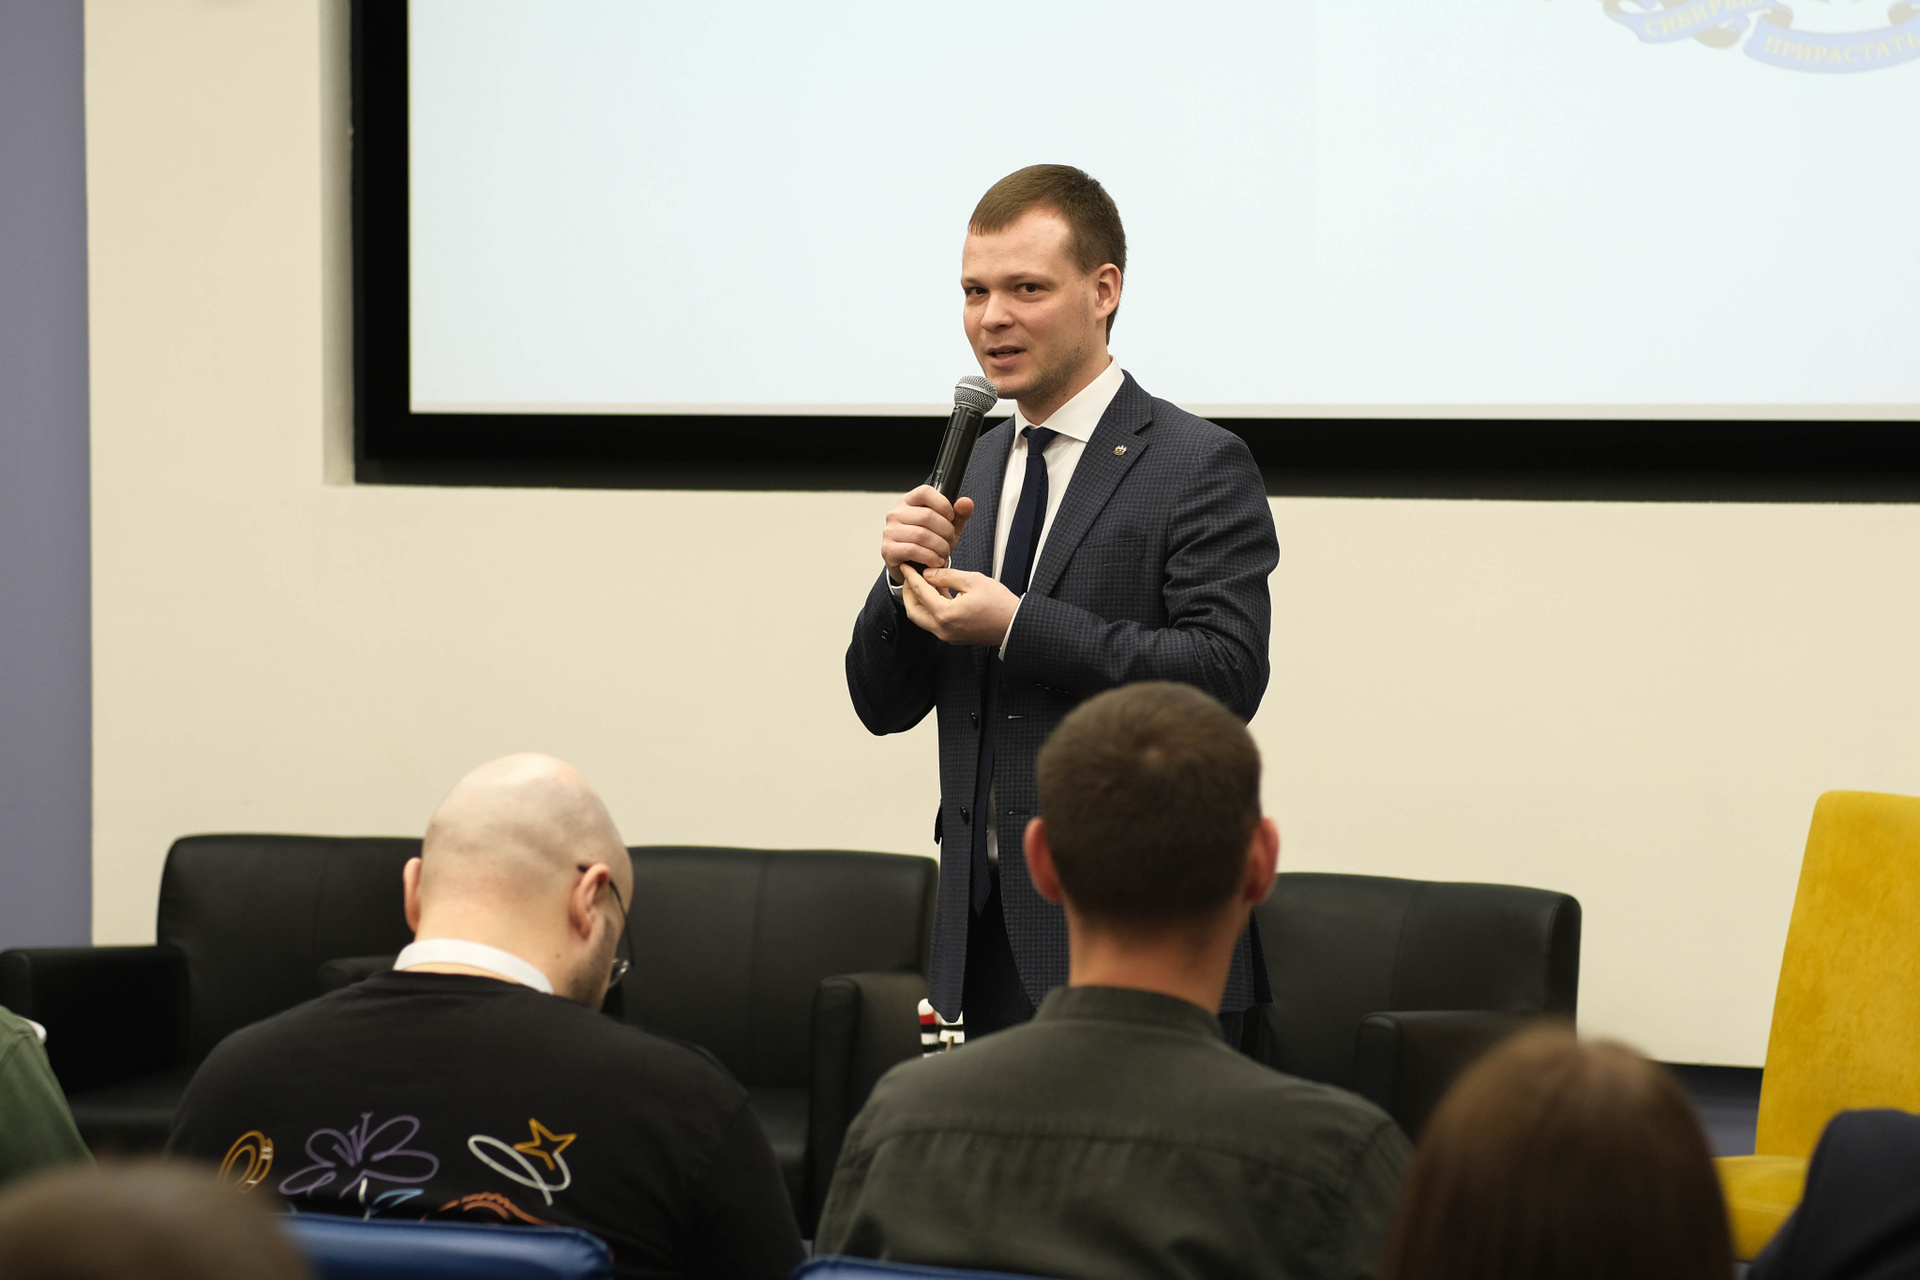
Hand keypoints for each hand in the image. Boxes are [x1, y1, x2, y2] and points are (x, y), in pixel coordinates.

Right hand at [881, 487, 974, 583]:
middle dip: (945, 531)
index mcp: (909, 501)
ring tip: (944, 553)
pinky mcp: (888, 549)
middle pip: (927, 516)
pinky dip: (929, 557)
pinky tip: (935, 561)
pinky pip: (913, 550)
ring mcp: (890, 531)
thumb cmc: (930, 543)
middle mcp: (896, 513)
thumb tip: (966, 502)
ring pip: (921, 534)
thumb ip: (959, 514)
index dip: (943, 504)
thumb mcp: (948, 527)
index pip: (926, 492)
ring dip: (939, 547)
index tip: (951, 518)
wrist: (914, 567)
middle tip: (950, 541)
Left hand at [899, 566, 1018, 646]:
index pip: (920, 592)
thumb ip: (947, 576)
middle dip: (908, 592)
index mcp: (945, 614)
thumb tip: (929, 574)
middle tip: (910, 577)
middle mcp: (943, 629)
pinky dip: (930, 608)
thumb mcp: (973, 581)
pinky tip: (938, 593)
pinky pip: (934, 622)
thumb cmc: (1000, 605)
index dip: (911, 576)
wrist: (1015, 625)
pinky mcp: (953, 636)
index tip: (907, 567)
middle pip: (913, 610)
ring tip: (924, 582)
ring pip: (922, 618)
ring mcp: (948, 635)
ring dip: (919, 600)